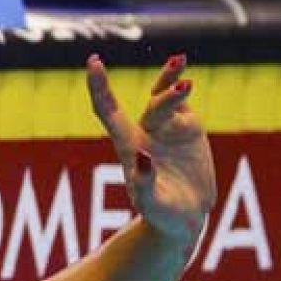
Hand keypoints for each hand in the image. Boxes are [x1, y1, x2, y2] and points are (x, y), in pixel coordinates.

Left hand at [86, 54, 216, 248]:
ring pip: (164, 98)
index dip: (100, 87)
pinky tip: (185, 78)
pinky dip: (180, 87)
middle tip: (183, 90)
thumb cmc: (161, 214)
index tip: (93, 61)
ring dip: (171, 84)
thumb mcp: (151, 203)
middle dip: (165, 96)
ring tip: (180, 64)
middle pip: (151, 106)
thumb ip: (144, 181)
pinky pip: (182, 103)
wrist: (184, 219)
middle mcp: (145, 134)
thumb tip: (142, 156)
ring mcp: (166, 130)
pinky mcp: (187, 131)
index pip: (108, 110)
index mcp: (129, 148)